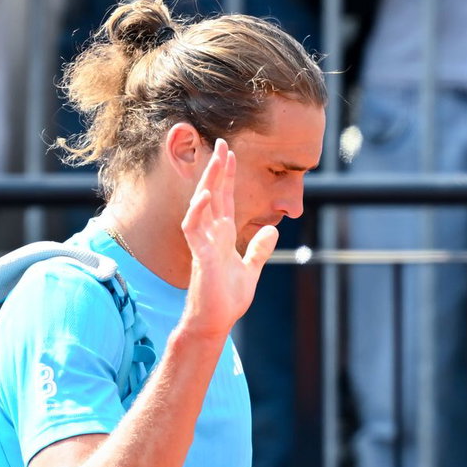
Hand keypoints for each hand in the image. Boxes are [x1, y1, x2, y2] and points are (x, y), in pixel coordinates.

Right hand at [178, 139, 277, 340]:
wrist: (214, 323)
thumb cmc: (226, 300)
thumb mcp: (250, 270)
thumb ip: (258, 250)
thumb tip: (272, 230)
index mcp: (221, 237)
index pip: (224, 200)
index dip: (227, 177)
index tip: (230, 153)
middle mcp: (210, 236)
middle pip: (212, 195)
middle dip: (217, 170)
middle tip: (221, 143)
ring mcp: (203, 245)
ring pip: (201, 207)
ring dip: (207, 183)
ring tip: (215, 162)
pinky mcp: (201, 257)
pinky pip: (194, 229)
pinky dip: (199, 212)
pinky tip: (206, 196)